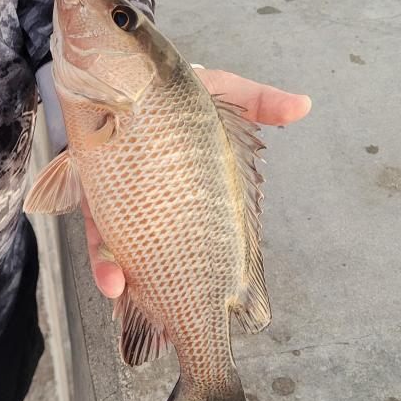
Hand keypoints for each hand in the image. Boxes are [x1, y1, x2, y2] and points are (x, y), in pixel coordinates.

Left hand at [84, 69, 310, 297]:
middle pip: (170, 256)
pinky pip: (98, 234)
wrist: (112, 67)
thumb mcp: (219, 95)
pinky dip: (104, 259)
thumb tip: (304, 107)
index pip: (210, 235)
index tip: (230, 302)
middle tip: (181, 332)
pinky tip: (114, 279)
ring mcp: (128, 203)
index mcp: (194, 189)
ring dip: (133, 286)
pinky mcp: (96, 195)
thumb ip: (257, 102)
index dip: (219, 270)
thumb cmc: (170, 88)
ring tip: (141, 308)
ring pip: (131, 257)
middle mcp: (161, 202)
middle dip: (172, 296)